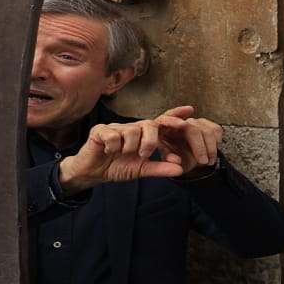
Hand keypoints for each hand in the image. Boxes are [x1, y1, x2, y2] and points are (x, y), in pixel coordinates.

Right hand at [57, 106, 219, 192]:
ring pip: (132, 131)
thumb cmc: (117, 167)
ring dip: (129, 147)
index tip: (190, 110)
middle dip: (150, 141)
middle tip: (144, 155)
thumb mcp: (141, 169)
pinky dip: (113, 146)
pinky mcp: (100, 130)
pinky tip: (108, 151)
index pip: (160, 121)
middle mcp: (131, 128)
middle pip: (149, 124)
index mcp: (143, 135)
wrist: (93, 173)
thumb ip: (160, 168)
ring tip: (122, 154)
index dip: (174, 115)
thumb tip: (180, 169)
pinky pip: (113, 135)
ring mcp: (115, 127)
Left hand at [152, 107, 222, 177]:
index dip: (174, 119)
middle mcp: (179, 123)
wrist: (182, 162)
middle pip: (192, 128)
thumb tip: (176, 160)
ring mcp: (193, 123)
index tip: (183, 123)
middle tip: (202, 161)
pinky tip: (211, 153)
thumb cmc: (171, 160)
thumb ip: (167, 162)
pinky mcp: (206, 125)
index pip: (167, 118)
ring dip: (210, 148)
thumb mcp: (165, 163)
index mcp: (163, 129)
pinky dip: (217, 142)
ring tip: (208, 162)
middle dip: (199, 145)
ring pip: (207, 130)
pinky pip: (216, 130)